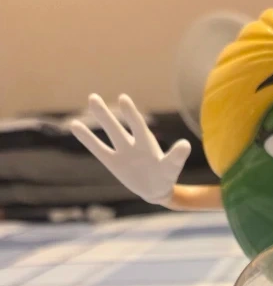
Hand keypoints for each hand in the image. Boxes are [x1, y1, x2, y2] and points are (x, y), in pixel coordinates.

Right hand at [70, 95, 191, 204]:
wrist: (156, 189)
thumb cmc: (166, 175)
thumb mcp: (171, 168)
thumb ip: (176, 157)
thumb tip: (186, 144)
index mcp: (147, 142)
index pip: (137, 126)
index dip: (131, 114)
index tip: (123, 98)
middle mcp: (133, 143)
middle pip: (117, 128)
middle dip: (107, 114)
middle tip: (93, 97)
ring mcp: (121, 151)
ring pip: (109, 133)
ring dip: (101, 118)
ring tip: (92, 99)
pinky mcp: (112, 162)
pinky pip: (98, 149)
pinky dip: (87, 138)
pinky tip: (74, 125)